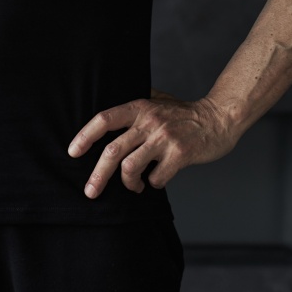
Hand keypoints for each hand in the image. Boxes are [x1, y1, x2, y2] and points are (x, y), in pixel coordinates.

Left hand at [67, 91, 238, 197]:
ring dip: (128, 183)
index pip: (104, 119)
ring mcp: (164, 138)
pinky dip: (153, 184)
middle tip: (90, 192)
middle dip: (98, 175)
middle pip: (112, 151)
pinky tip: (157, 179)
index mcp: (139, 106)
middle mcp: (148, 121)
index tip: (72, 152)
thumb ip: (136, 104)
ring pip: (130, 167)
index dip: (85, 136)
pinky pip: (156, 178)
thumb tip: (108, 112)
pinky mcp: (180, 154)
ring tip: (134, 186)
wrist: (219, 118)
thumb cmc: (184, 112)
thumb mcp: (157, 99)